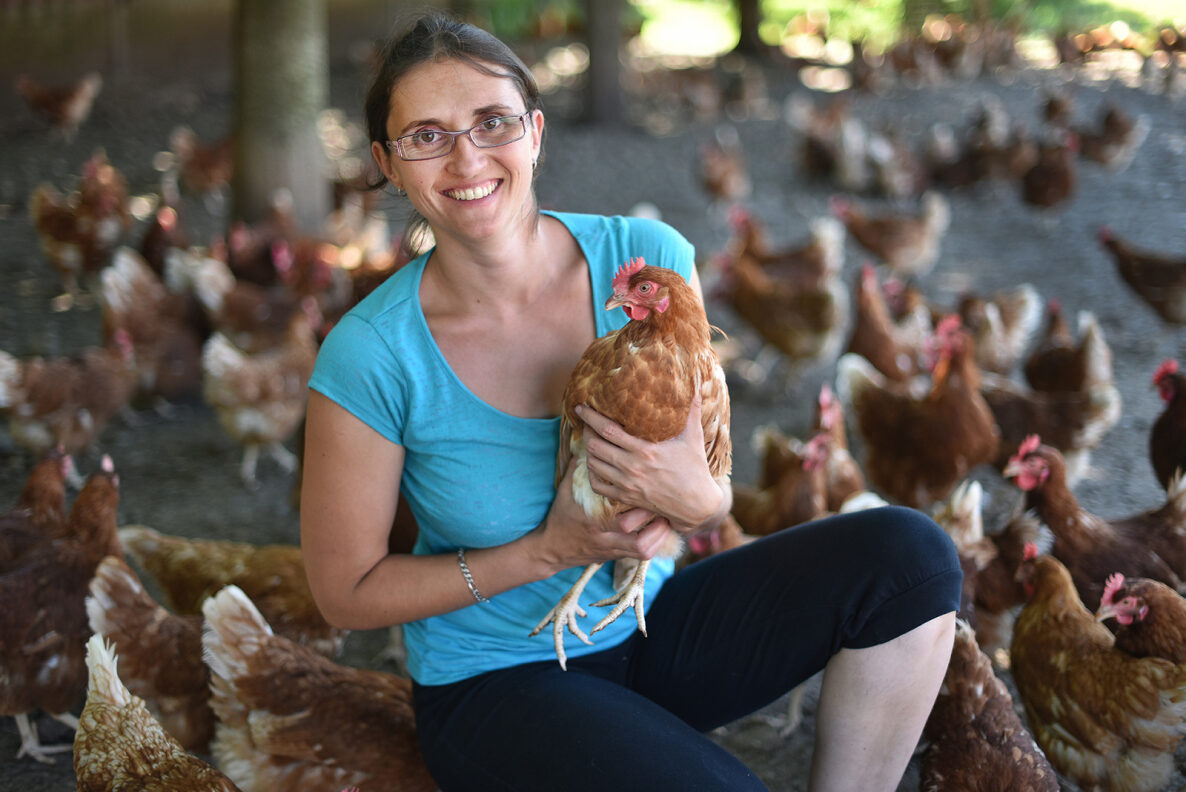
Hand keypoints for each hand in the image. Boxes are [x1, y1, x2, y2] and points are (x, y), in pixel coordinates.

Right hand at [533, 458, 672, 572]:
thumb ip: (579, 467)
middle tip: (667, 501)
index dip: (636, 497)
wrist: (552, 549)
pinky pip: (641, 554)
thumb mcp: (567, 490)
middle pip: (633, 533)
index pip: (617, 512)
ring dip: (658, 535)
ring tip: (668, 519)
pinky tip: (662, 531)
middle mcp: (604, 535)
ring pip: (641, 548)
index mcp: (592, 517)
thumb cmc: (561, 516)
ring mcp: (611, 548)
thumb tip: (589, 438)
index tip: (651, 483)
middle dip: (653, 518)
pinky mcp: (616, 555)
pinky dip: (655, 543)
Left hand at [576, 396, 722, 531]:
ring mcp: (627, 484)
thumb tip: (698, 386)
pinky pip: (598, 486)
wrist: (697, 504)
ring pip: (593, 465)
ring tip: (591, 440)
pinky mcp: (626, 497)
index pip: (608, 430)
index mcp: (645, 450)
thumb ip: (692, 411)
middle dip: (586, 432)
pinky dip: (592, 474)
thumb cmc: (695, 468)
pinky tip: (597, 465)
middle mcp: (632, 467)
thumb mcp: (694, 437)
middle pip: (594, 446)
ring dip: (589, 451)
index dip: (590, 417)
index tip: (581, 407)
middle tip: (586, 423)